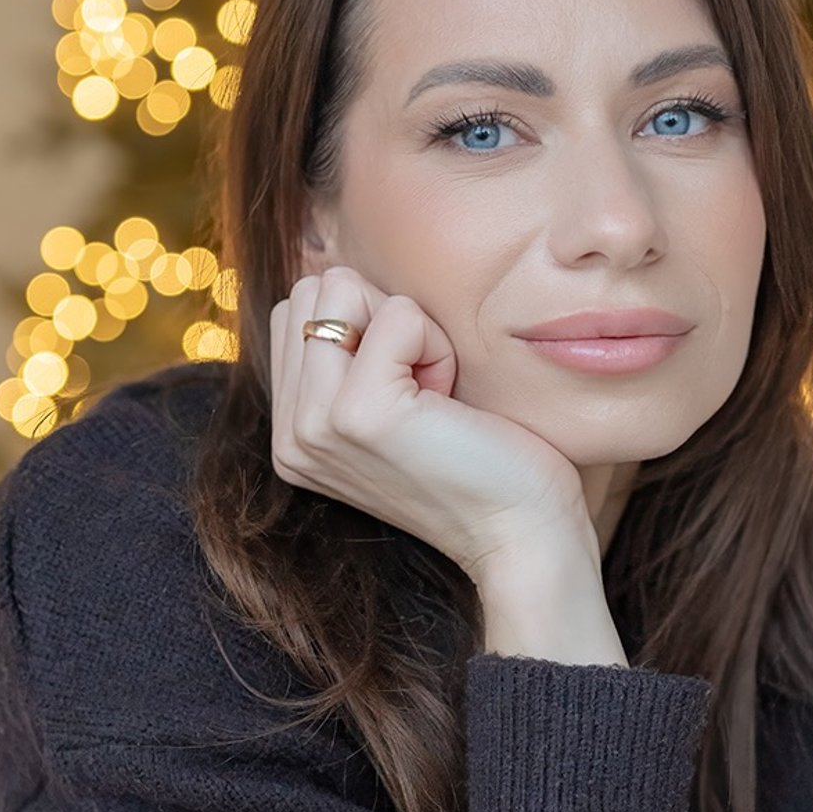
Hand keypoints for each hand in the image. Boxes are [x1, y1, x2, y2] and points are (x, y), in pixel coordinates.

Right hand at [267, 266, 593, 581]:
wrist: (522, 534)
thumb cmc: (479, 461)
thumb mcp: (393, 404)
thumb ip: (349, 354)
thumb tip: (338, 277)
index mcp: (292, 431)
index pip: (300, 309)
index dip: (370, 326)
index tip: (410, 393)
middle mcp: (290, 433)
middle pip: (315, 290)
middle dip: (383, 319)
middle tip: (426, 393)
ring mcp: (315, 425)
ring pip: (342, 289)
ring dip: (409, 329)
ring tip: (435, 399)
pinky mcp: (358, 414)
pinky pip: (398, 313)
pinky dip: (437, 344)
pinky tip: (449, 404)